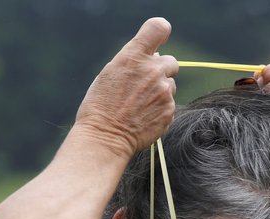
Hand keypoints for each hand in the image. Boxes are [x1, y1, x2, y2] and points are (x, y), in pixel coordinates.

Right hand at [74, 17, 178, 158]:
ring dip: (159, 91)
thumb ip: (133, 62)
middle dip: (160, 70)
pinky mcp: (169, 110)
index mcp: (133, 56)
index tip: (159, 40)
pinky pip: (170, 103)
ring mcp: (163, 91)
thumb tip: (153, 56)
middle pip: (170, 61)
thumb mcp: (110, 74)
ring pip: (170, 84)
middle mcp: (152, 70)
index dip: (161, 32)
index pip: (158, 28)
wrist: (105, 138)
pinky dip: (160, 108)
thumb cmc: (100, 106)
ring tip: (139, 104)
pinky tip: (143, 116)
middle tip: (143, 85)